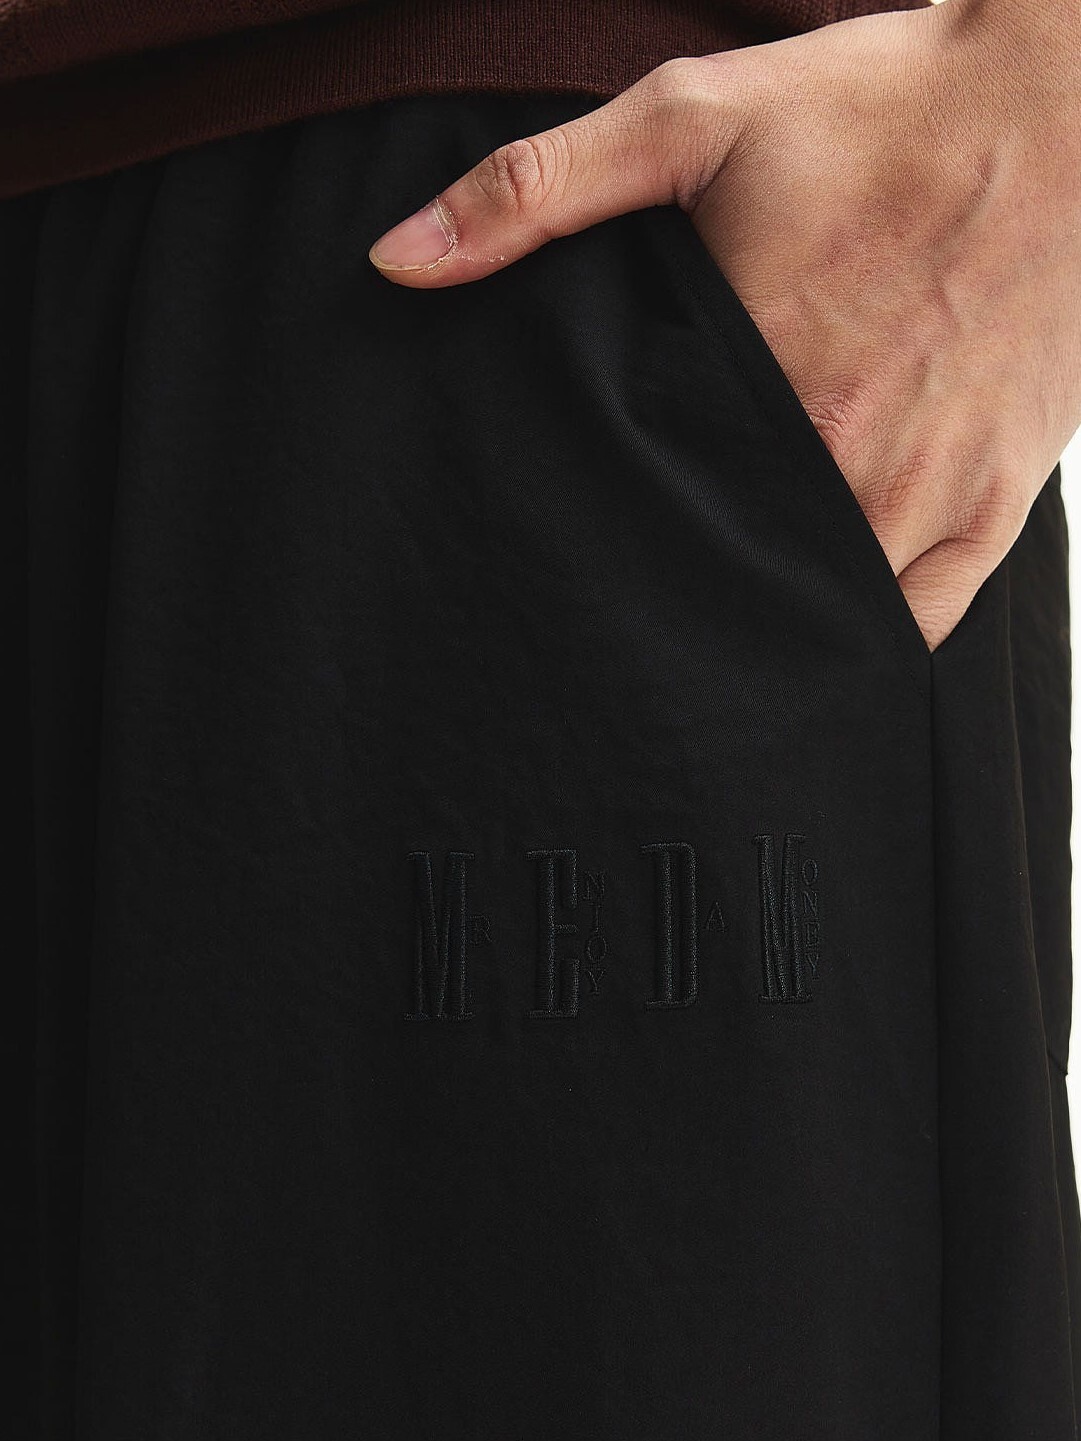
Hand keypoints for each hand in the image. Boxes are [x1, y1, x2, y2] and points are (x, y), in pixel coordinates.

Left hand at [367, 1, 1080, 651]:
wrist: (1072, 99)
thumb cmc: (883, 108)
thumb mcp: (690, 118)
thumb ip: (534, 191)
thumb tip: (396, 260)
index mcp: (759, 375)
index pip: (640, 512)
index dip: (595, 549)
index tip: (562, 561)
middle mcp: (843, 455)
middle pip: (721, 578)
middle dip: (668, 598)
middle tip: (623, 607)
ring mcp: (929, 493)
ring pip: (817, 618)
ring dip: (756, 626)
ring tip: (703, 628)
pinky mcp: (998, 505)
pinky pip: (916, 625)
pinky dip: (860, 640)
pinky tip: (807, 634)